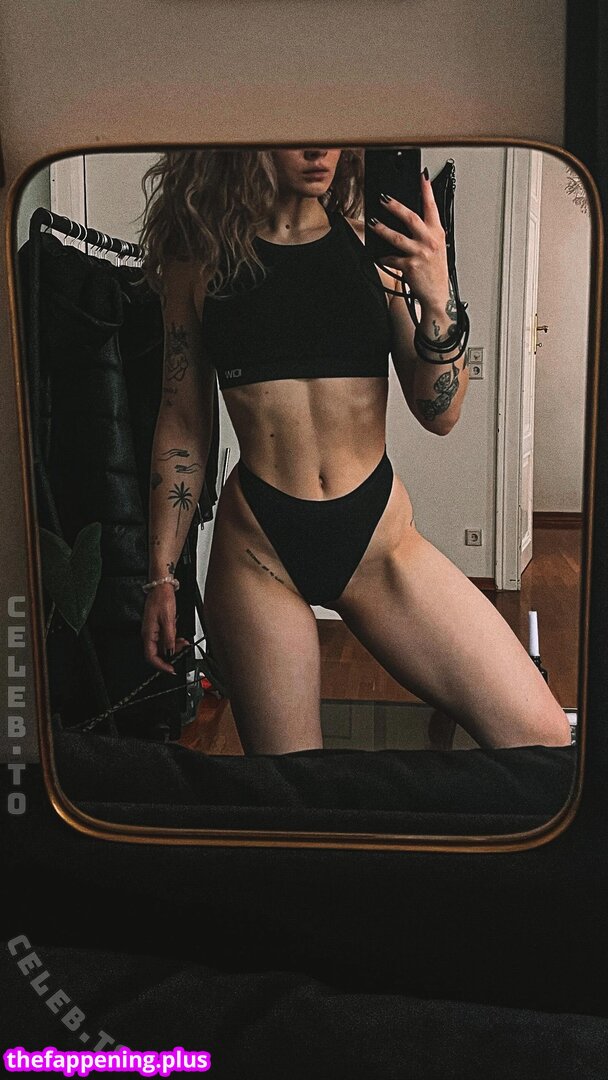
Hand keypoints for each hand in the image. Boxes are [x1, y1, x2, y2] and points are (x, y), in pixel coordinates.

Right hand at [141, 583, 190, 674]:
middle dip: (171, 654)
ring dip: (174, 647)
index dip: (161, 665)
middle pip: (158, 653)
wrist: (161, 587)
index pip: (151, 657)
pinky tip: (180, 638)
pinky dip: (173, 640)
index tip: (171, 669)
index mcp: (148, 634)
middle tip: (182, 651)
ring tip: (184, 643)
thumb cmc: (162, 599)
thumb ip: (169, 637)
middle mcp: (149, 634)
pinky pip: (165, 638)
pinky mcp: (158, 627)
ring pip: (163, 646)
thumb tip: (170, 651)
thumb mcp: (168, 620)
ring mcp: (153, 631)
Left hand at [368, 171, 450, 313]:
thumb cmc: (435, 271)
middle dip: (396, 206)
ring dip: (382, 229)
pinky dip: (384, 257)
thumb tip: (412, 220)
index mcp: (437, 233)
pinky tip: (379, 256)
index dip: (427, 191)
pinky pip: (391, 258)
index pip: (432, 207)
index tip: (421, 177)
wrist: (437, 294)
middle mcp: (429, 241)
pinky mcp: (409, 266)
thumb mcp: (437, 247)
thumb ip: (427, 232)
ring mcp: (419, 253)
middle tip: (384, 198)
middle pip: (411, 218)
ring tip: (373, 223)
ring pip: (397, 237)